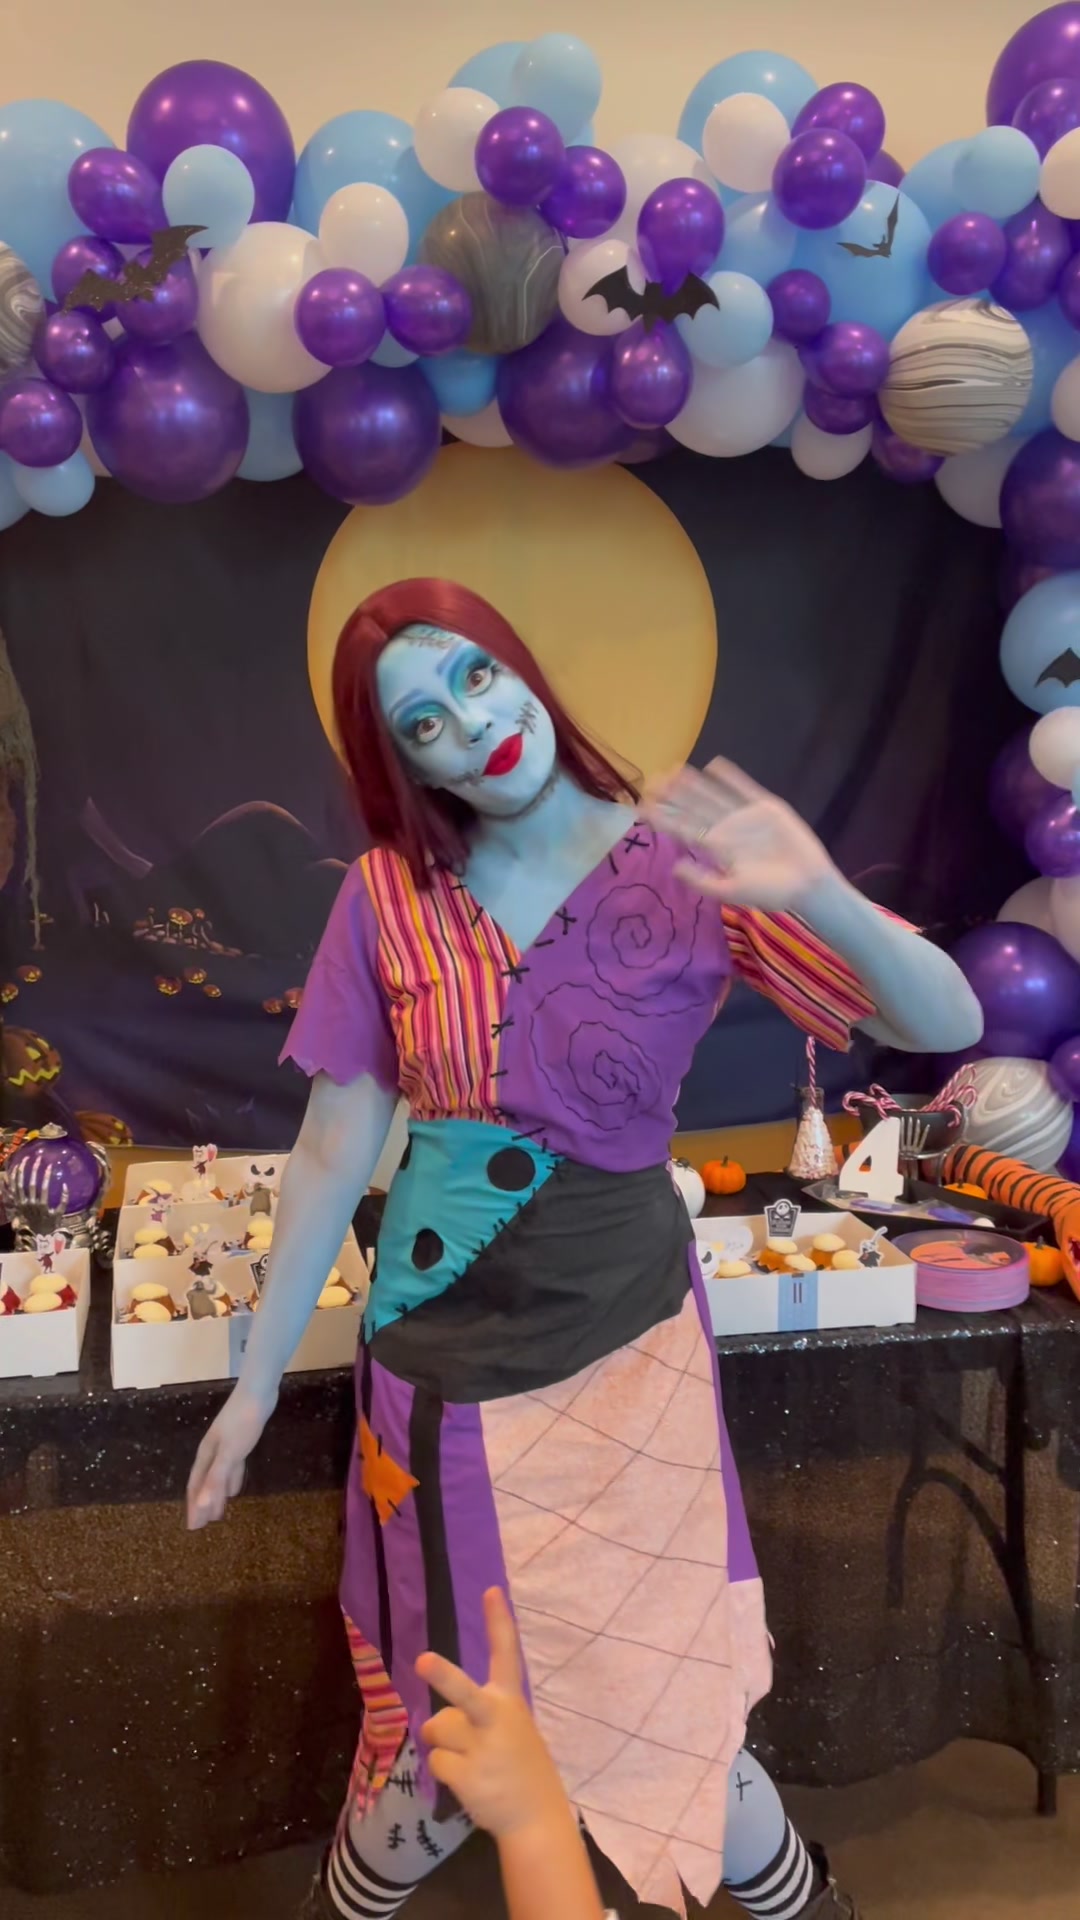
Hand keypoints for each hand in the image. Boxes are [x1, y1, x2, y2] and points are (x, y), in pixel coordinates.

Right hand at [186, 1385, 275, 1529]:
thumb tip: (200, 1506)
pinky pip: (231, 1468)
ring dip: (216, 1495)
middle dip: (201, 1504)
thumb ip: (216, 1479)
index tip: (192, 1527)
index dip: (194, 1507)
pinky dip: (231, 1480)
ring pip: (217, 1477)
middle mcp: (212, 1453)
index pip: (196, 1487)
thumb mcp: (230, 1453)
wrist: (257, 1393)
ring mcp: (225, 1447)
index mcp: (206, 1456)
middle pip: (203, 1483)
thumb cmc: (242, 1423)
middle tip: (201, 1526)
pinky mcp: (240, 1442)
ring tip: (216, 1513)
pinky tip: (234, 1489)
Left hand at [416, 1589, 566, 1840]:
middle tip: (422, 1661)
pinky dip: (445, 1771)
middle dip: (442, 1676)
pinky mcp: (469, 1777)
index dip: (498, 1621)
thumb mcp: (510, 1729)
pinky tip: (468, 1780)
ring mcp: (483, 1750)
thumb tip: (433, 1723)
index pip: (505, 1654)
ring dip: (442, 1743)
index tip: (490, 1590)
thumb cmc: (517, 1764)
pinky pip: (437, 1762)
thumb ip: (477, 1717)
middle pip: (463, 1693)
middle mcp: (496, 1720)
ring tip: (466, 1758)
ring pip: (436, 1728)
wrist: (535, 1815)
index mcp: (509, 1702)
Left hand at [645, 757, 836, 913]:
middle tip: (651, 781)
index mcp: (716, 848)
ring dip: (695, 783)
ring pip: (714, 795)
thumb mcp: (731, 892)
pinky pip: (745, 788)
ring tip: (673, 770)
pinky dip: (731, 777)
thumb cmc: (771, 893)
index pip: (684, 829)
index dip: (664, 818)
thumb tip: (673, 867)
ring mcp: (745, 816)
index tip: (641, 807)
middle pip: (694, 808)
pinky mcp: (767, 807)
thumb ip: (702, 880)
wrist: (808, 885)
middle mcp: (727, 829)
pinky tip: (714, 765)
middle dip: (673, 796)